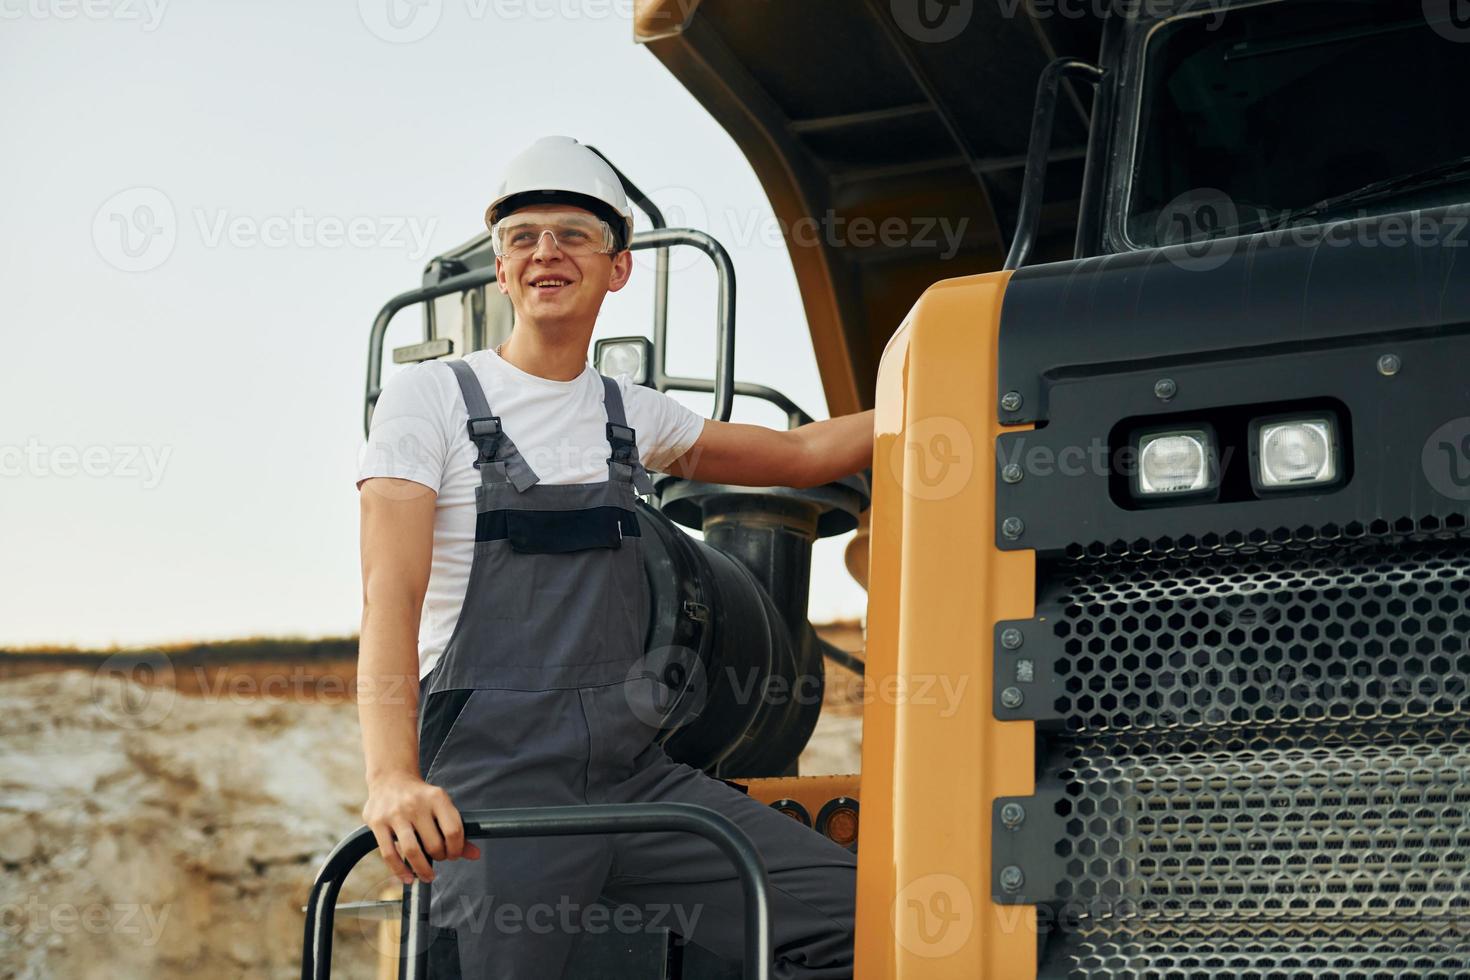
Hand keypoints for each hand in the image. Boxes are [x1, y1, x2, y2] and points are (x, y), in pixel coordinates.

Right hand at [362, 772, 481, 883]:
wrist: (391, 778)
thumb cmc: (420, 797)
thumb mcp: (441, 806)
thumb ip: (456, 830)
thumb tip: (476, 855)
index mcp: (437, 797)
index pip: (454, 830)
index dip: (457, 849)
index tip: (454, 854)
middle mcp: (416, 804)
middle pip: (434, 843)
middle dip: (440, 857)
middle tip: (440, 858)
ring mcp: (395, 813)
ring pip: (412, 851)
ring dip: (422, 869)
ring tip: (427, 875)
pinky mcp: (377, 822)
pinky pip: (389, 854)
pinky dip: (399, 870)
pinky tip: (407, 877)